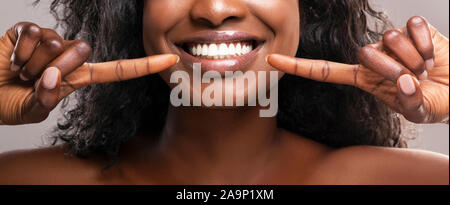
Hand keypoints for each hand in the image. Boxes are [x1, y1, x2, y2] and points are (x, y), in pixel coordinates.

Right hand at [0, 22, 178, 124]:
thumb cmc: (9, 103)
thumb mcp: (32, 110)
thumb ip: (46, 98)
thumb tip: (52, 76)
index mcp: (78, 78)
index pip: (117, 70)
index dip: (143, 66)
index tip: (169, 59)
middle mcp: (69, 57)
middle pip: (82, 51)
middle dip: (54, 68)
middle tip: (32, 79)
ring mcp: (50, 41)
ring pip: (55, 43)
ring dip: (30, 63)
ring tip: (20, 71)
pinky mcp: (29, 30)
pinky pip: (32, 33)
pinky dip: (17, 50)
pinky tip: (12, 58)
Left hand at [267, 16, 448, 123]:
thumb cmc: (433, 102)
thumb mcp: (419, 111)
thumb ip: (410, 102)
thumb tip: (405, 82)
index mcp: (365, 79)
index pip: (325, 71)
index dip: (299, 66)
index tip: (272, 60)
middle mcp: (373, 57)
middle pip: (364, 53)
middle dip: (391, 68)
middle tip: (413, 78)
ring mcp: (391, 41)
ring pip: (389, 39)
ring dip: (413, 58)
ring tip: (425, 68)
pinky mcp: (412, 28)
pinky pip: (413, 27)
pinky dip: (427, 43)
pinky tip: (433, 53)